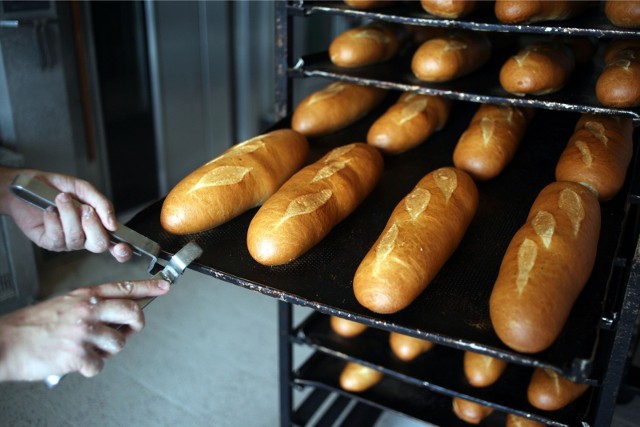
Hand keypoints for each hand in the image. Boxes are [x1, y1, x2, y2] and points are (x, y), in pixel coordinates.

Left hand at [0, 168, 131, 261]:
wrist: (27, 185)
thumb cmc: (56, 187)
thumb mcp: (84, 189)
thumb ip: (102, 204)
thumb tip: (113, 224)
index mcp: (98, 225)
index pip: (114, 244)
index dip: (122, 250)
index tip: (122, 247)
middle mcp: (85, 237)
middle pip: (99, 244)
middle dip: (93, 224)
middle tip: (85, 208)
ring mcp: (67, 242)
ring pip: (76, 237)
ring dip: (69, 215)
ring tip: (61, 199)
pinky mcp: (49, 242)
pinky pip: (57, 236)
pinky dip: (54, 219)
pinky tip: (50, 210)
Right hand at [0, 279, 169, 381]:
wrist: (5, 342)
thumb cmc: (34, 325)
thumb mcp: (65, 304)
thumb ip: (92, 306)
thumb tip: (118, 317)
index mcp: (85, 296)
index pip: (124, 287)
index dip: (148, 287)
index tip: (165, 286)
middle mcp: (87, 310)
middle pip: (132, 312)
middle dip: (135, 325)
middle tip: (126, 331)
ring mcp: (83, 331)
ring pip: (118, 343)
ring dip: (107, 351)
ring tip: (87, 348)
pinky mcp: (77, 354)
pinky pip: (99, 365)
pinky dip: (89, 367)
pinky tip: (74, 361)